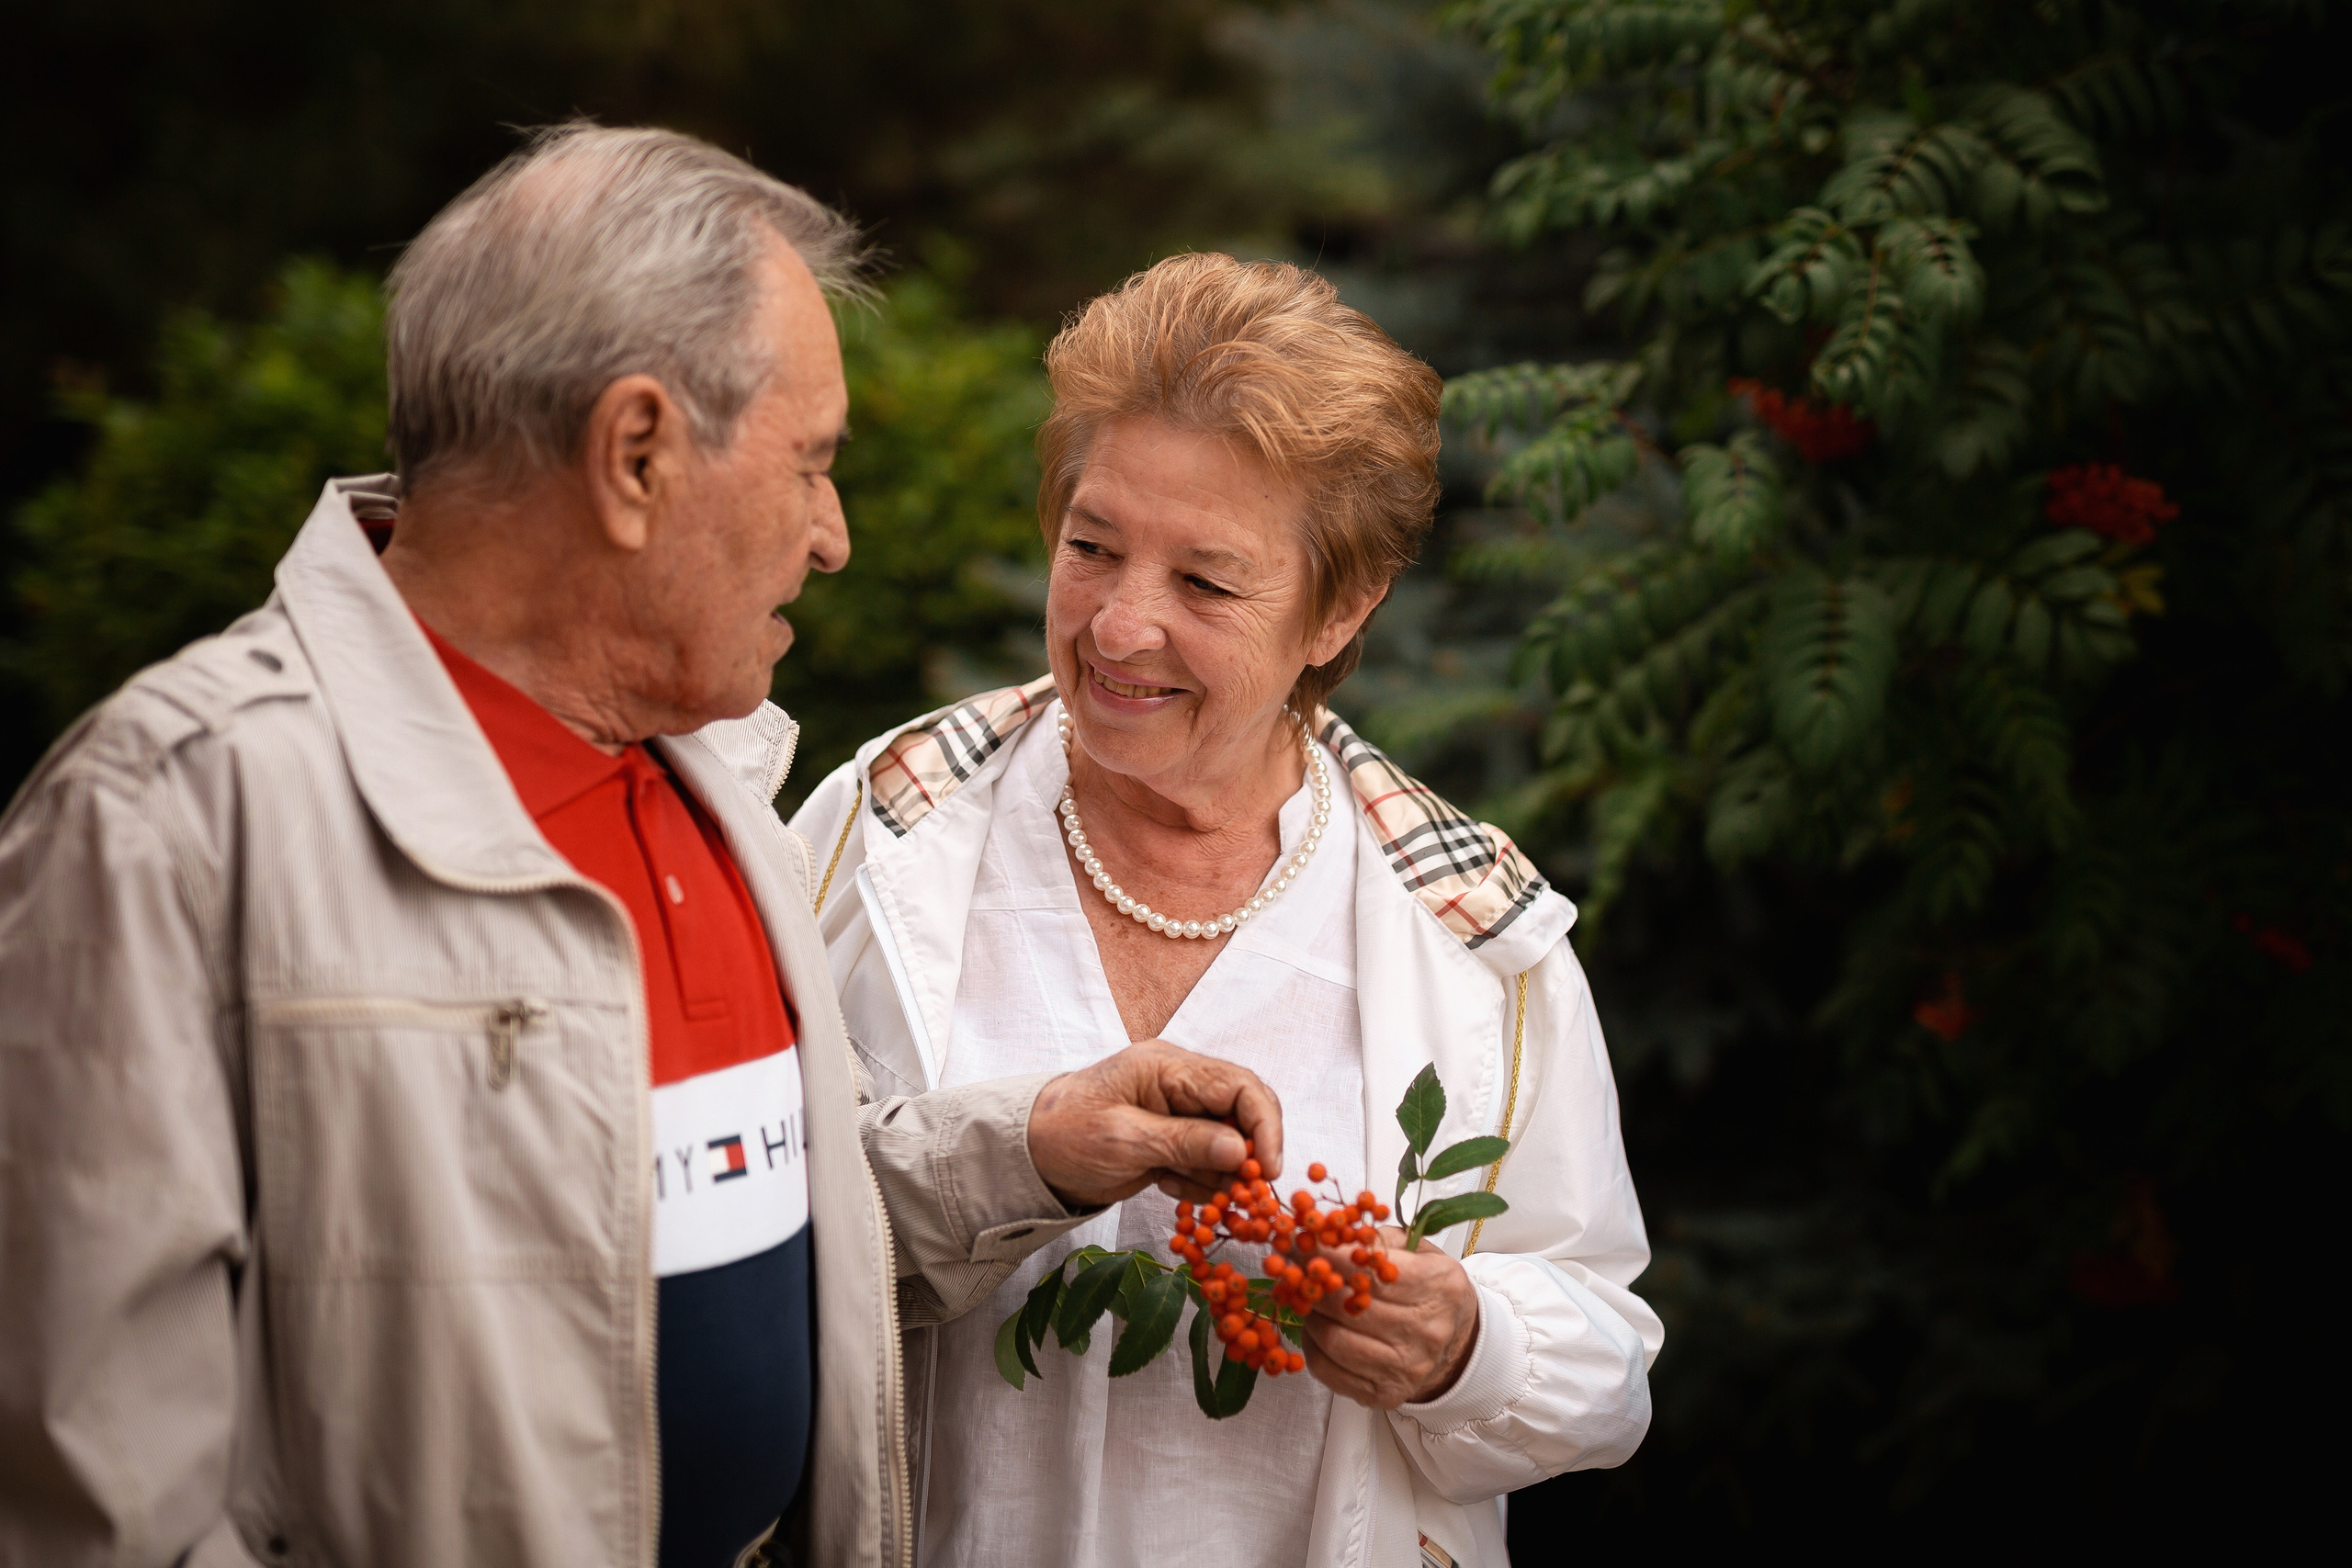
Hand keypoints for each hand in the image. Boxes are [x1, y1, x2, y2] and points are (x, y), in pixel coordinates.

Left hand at [1027, 1040, 1282, 1207]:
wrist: (1028, 1154)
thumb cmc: (1065, 1133)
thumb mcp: (1123, 1139)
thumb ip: (1184, 1141)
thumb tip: (1241, 1149)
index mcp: (1169, 1068)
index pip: (1240, 1086)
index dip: (1264, 1125)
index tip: (1268, 1168)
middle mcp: (1180, 1086)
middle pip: (1243, 1114)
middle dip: (1251, 1155)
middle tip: (1249, 1194)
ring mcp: (1178, 1115)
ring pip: (1229, 1144)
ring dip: (1228, 1177)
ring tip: (1211, 1202)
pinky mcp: (1172, 1143)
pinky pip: (1206, 1164)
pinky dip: (1204, 1185)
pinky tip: (1180, 1195)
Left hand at [1303, 1225, 1478, 1407]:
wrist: (1457, 1345)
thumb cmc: (1430, 1290)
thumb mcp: (1419, 1252)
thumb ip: (1378, 1240)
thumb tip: (1327, 1233)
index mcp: (1438, 1286)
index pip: (1370, 1271)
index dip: (1329, 1256)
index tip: (1302, 1243)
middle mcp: (1426, 1330)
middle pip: (1348, 1306)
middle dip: (1311, 1283)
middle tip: (1290, 1268)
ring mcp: (1407, 1367)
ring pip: (1335, 1340)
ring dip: (1309, 1316)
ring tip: (1303, 1298)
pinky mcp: (1387, 1393)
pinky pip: (1330, 1370)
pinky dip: (1312, 1347)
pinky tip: (1314, 1329)